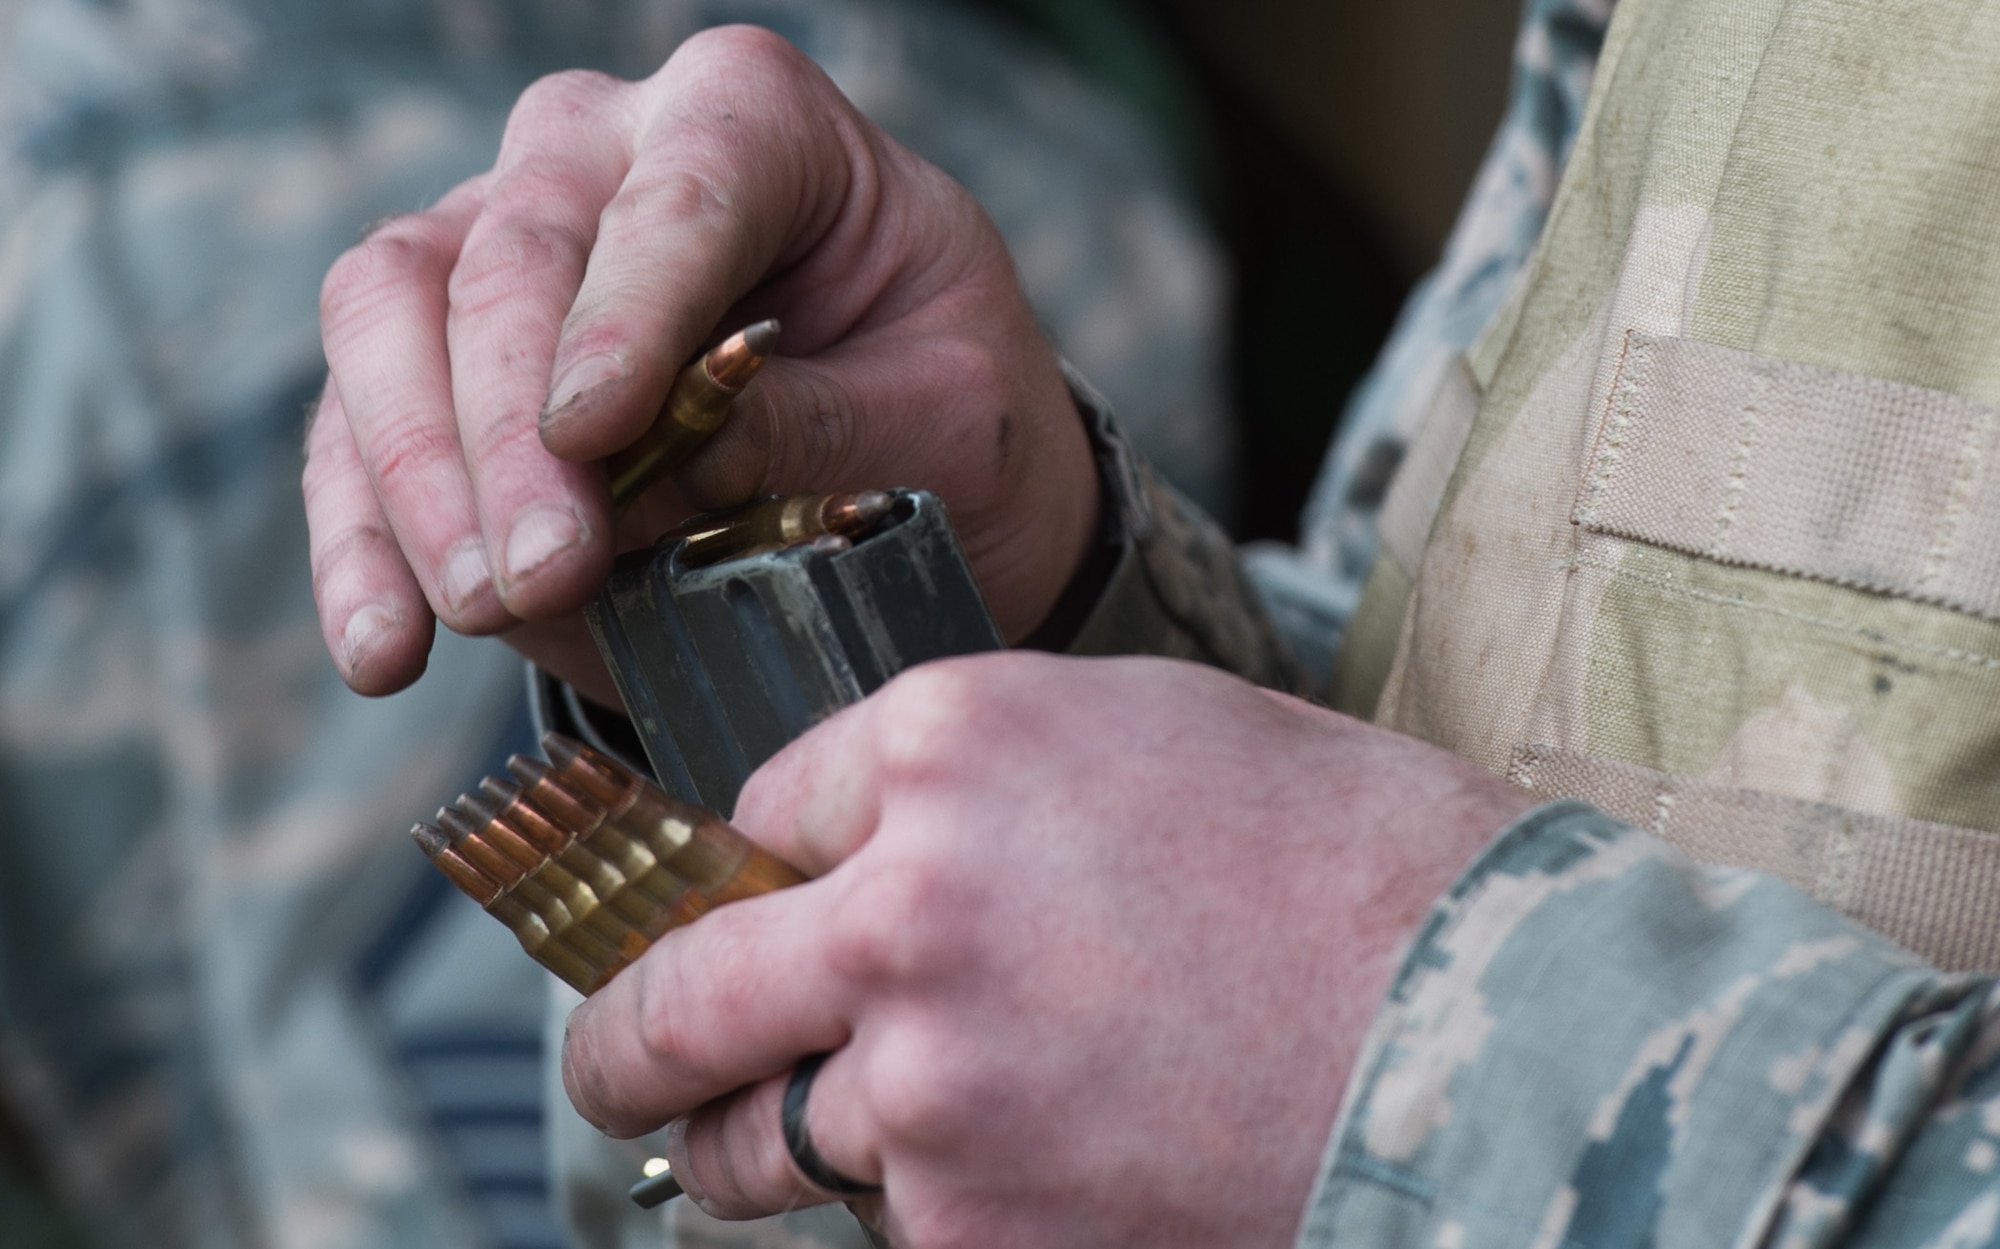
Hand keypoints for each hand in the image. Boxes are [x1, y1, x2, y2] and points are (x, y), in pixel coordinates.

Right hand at [306, 27, 1097, 697]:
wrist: (915, 454)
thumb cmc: (945, 407)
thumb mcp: (941, 419)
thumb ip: (807, 426)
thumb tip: (653, 472)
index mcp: (757, 118)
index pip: (678, 194)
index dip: (626, 312)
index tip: (595, 433)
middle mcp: (606, 148)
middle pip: (508, 255)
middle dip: (509, 429)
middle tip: (543, 573)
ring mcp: (500, 237)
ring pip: (391, 314)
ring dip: (417, 479)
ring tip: (472, 613)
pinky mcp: (438, 350)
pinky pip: (359, 426)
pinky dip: (365, 543)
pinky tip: (386, 649)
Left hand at [561, 654, 1533, 1246]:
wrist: (1496, 1033)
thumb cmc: (1351, 865)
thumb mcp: (1148, 737)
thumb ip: (974, 781)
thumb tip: (861, 844)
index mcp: (950, 746)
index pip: (758, 810)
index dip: (771, 863)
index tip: (768, 903)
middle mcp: (904, 905)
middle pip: (676, 998)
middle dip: (629, 1043)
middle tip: (623, 1064)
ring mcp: (929, 1086)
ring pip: (758, 1142)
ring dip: (776, 1139)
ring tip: (850, 1134)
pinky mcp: (968, 1232)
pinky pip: (884, 1225)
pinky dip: (926, 1208)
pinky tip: (1037, 1165)